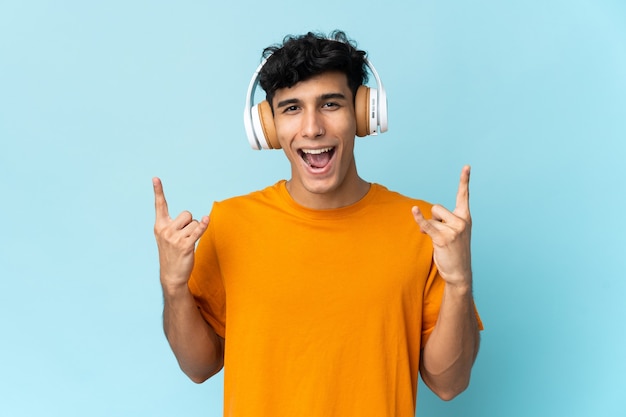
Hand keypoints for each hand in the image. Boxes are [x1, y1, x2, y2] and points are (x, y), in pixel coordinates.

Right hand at [153, 177, 208, 290]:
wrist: (171, 275)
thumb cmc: (171, 254)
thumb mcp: (167, 237)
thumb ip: (175, 225)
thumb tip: (197, 219)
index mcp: (160, 226)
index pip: (160, 205)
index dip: (158, 191)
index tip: (156, 178)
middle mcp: (166, 230)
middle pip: (187, 214)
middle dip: (190, 223)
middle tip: (184, 237)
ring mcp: (175, 238)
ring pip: (194, 223)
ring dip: (195, 232)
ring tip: (187, 244)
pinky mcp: (186, 245)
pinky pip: (198, 231)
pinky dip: (203, 226)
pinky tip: (207, 220)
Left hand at [412, 165, 471, 288]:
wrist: (459, 272)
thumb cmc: (455, 251)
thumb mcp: (452, 232)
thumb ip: (440, 221)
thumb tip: (421, 218)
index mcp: (465, 217)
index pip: (464, 195)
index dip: (464, 180)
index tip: (466, 166)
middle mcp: (461, 221)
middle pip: (437, 207)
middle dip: (433, 219)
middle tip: (440, 234)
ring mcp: (453, 230)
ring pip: (431, 218)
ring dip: (430, 228)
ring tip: (439, 241)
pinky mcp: (443, 238)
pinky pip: (426, 224)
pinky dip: (418, 218)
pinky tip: (413, 211)